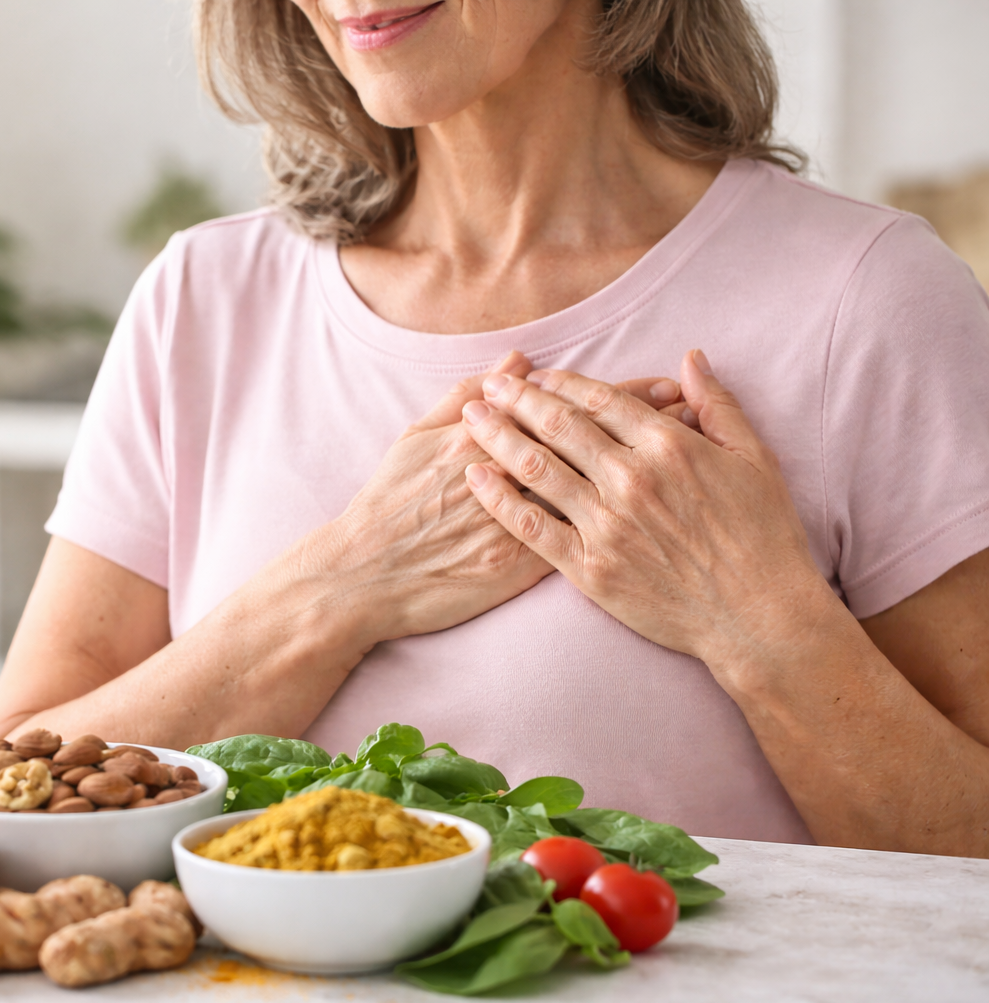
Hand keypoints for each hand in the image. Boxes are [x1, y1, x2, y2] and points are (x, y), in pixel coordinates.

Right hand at [311, 350, 694, 644]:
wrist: (365, 578)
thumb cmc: (387, 505)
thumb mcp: (417, 438)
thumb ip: (466, 396)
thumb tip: (515, 362)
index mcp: (492, 437)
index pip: (574, 407)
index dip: (626, 396)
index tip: (667, 386)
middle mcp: (514, 477)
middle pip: (600, 445)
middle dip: (654, 429)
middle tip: (701, 417)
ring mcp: (522, 524)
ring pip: (599, 492)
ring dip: (648, 475)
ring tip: (693, 460)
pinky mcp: (521, 569)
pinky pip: (584, 541)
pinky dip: (625, 524)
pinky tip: (659, 518)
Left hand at [460, 350, 833, 672]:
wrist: (758, 618)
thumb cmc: (763, 537)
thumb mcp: (754, 459)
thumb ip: (717, 405)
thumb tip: (691, 358)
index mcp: (669, 446)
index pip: (600, 400)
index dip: (560, 383)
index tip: (532, 375)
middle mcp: (631, 479)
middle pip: (559, 427)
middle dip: (516, 400)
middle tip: (487, 385)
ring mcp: (607, 524)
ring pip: (537, 469)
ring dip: (498, 437)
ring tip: (469, 418)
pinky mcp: (589, 568)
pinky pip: (531, 527)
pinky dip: (499, 499)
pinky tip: (475, 478)